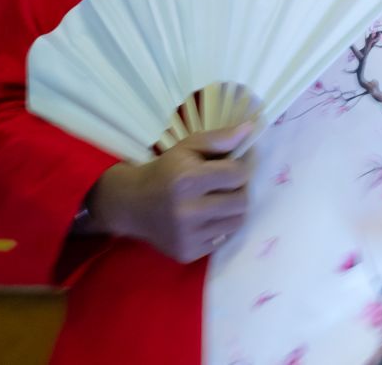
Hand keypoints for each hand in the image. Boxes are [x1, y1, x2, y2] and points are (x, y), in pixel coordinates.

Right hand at [84, 121, 255, 263]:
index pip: (238, 174)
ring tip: (217, 200)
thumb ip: (219, 138)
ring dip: (232, 209)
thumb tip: (250, 129)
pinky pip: (223, 240)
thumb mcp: (187, 147)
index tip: (235, 165)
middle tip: (227, 184)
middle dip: (239, 189)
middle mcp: (188, 211)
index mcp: (188, 180)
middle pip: (241, 201)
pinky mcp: (188, 253)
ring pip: (236, 222)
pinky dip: (220, 227)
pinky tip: (205, 217)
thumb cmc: (164, 171)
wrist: (132, 205)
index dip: (242, 167)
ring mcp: (188, 236)